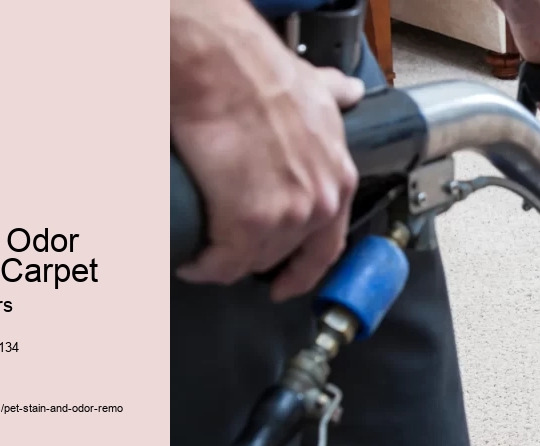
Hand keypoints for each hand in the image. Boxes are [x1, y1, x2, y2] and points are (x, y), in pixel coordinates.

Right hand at [171, 0, 364, 300]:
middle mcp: (319, 203)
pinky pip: (222, 263)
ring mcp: (285, 217)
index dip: (304, 269)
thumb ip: (334, 94)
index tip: (287, 283)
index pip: (328, 245)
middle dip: (254, 255)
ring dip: (226, 261)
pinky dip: (204, 267)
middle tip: (228, 248)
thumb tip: (346, 90)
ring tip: (204, 251)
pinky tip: (192, 261)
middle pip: (283, 254)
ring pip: (251, 260)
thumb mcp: (315, 88)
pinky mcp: (246, 223)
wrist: (223, 68)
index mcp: (338, 178)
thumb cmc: (260, 74)